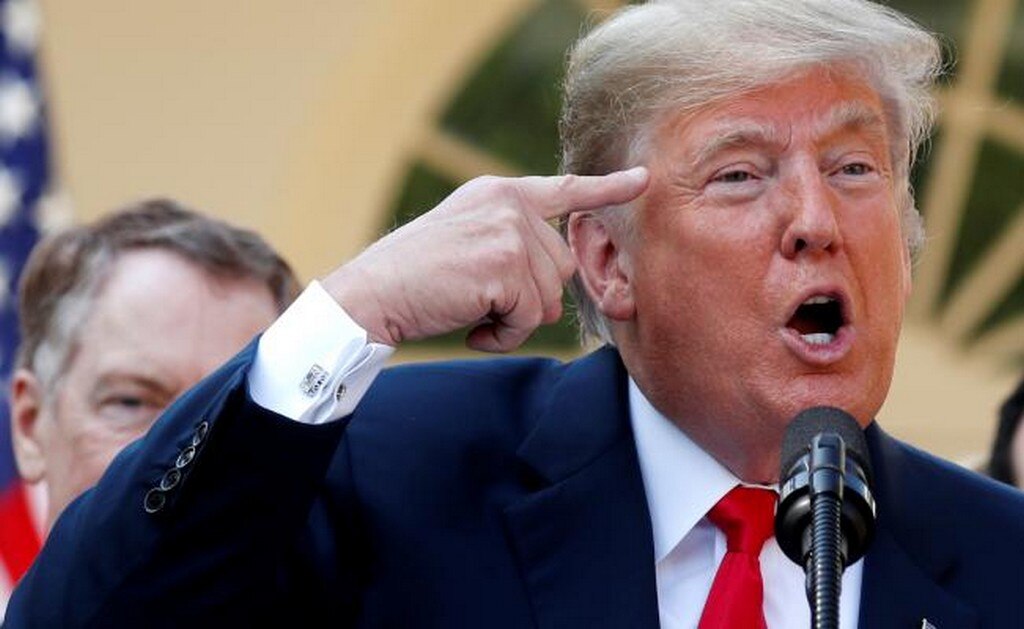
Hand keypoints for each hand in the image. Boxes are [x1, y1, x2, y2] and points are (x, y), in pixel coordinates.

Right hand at [322, 167, 648, 351]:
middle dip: (527, 298)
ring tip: (471, 310)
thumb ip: (510, 236)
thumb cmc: (415, 277)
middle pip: (560, 268)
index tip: (643, 180)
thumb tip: (554, 269)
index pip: (564, 189)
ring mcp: (509, 231)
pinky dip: (503, 335)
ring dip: (513, 319)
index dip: (607, 188)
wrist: (371, 294)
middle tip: (481, 301)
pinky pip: (528, 319)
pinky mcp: (505, 264)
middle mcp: (509, 204)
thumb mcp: (467, 236)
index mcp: (500, 193)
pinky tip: (471, 327)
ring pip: (547, 298)